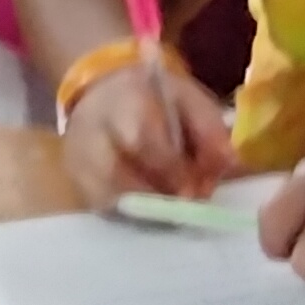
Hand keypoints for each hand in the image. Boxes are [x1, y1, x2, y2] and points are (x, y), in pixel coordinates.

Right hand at [58, 47, 235, 209]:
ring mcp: (76, 159)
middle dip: (158, 196)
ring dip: (145, 210)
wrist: (102, 90)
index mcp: (124, 99)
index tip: (196, 191)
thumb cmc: (152, 96)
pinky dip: (129, 214)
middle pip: (116, 173)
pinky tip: (151, 210)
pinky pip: (100, 207)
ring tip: (172, 211)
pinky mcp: (73, 180)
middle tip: (187, 207)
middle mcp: (91, 130)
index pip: (141, 138)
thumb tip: (230, 164)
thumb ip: (209, 129)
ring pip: (105, 197)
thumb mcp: (186, 97)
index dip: (170, 169)